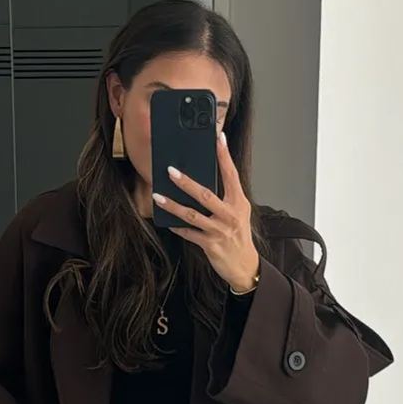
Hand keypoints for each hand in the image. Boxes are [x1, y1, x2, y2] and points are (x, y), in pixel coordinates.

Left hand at [152, 132, 259, 291]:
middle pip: (205, 195)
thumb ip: (225, 198)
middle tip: (170, 171)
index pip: (231, 174)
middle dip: (186, 182)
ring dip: (173, 205)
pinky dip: (177, 227)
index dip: (224, 156)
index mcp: (238, 202)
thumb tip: (201, 182)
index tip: (218, 138)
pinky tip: (167, 221)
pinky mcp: (210, 245)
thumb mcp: (238, 213)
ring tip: (158, 196)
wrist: (244, 265)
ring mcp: (219, 230)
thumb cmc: (238, 235)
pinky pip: (189, 233)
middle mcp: (230, 215)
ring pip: (192, 215)